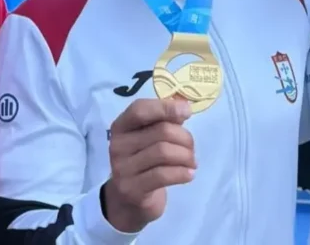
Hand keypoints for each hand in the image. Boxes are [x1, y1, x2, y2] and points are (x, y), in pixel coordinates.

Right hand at [104, 99, 195, 232]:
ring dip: (186, 156)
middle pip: (161, 132)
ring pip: (164, 152)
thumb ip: (164, 120)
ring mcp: (122, 168)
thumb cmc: (144, 162)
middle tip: (192, 149)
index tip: (187, 112)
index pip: (140, 109)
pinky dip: (183, 173)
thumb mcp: (149, 138)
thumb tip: (183, 106)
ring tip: (191, 162)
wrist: (128, 201)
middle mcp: (117, 145)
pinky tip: (189, 174)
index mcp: (121, 126)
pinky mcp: (132, 188)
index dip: (165, 108)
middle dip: (185, 138)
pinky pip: (164, 175)